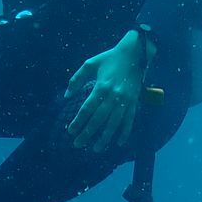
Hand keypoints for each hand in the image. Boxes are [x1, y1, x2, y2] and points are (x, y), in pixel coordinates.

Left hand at [66, 31, 151, 152]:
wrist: (135, 53)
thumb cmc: (109, 58)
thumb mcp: (90, 64)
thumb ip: (76, 79)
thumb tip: (67, 96)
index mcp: (101, 86)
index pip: (87, 108)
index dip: (78, 121)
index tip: (70, 131)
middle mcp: (113, 95)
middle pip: (98, 119)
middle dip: (87, 133)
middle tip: (78, 144)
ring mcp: (125, 100)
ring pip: (114, 123)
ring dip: (105, 137)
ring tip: (96, 149)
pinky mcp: (134, 102)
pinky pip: (129, 120)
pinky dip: (125, 132)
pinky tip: (119, 142)